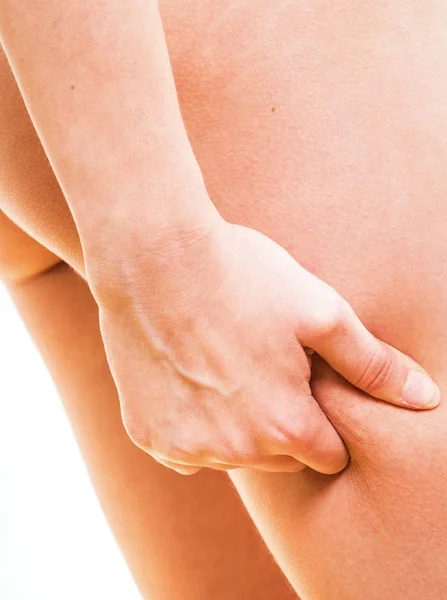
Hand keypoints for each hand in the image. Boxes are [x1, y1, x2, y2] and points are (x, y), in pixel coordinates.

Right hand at [87, 217, 439, 474]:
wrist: (153, 257)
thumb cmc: (241, 276)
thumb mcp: (319, 312)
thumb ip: (373, 365)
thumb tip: (425, 399)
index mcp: (286, 426)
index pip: (328, 456)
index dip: (324, 421)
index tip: (307, 386)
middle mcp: (236, 450)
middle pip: (281, 460)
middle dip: (282, 424)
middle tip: (265, 368)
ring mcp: (187, 447)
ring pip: (233, 456)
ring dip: (236, 427)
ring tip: (225, 368)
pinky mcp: (148, 435)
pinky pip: (186, 451)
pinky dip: (193, 427)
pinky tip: (189, 382)